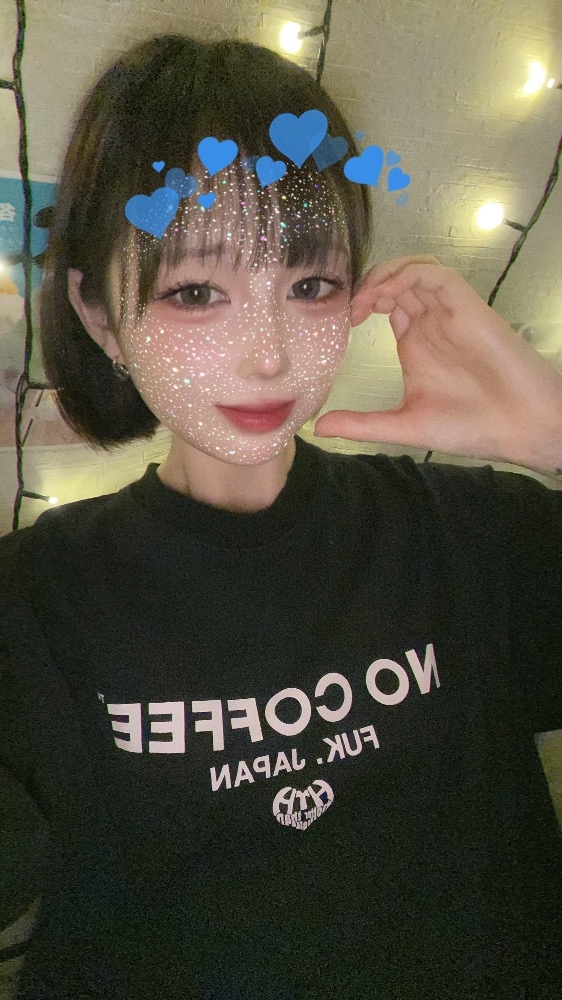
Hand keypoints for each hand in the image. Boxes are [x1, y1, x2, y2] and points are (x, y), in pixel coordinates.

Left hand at [314, 255, 561, 471]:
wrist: (520, 428)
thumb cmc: (470, 427)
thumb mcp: (404, 425)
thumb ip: (362, 424)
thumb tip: (319, 427)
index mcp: (415, 343)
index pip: (384, 303)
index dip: (359, 302)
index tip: (339, 321)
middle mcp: (430, 322)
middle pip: (395, 280)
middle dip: (366, 284)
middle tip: (346, 308)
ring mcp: (448, 312)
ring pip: (414, 269)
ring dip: (384, 275)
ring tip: (363, 301)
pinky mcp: (467, 306)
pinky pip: (436, 274)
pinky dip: (408, 275)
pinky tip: (386, 295)